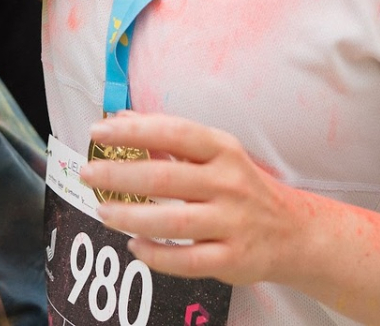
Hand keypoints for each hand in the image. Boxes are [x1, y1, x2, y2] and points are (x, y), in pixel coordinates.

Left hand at [79, 111, 309, 284]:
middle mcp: (229, 182)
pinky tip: (135, 247)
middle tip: (88, 174)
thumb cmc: (241, 187)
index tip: (98, 131)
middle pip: (165, 178)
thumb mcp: (214, 154)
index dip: (133, 131)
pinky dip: (156, 255)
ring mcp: (232, 222)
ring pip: (171, 221)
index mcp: (222, 149)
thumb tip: (120, 119)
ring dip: (129, 217)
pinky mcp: (233, 258)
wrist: (292, 232)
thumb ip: (168, 138)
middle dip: (119, 176)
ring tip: (103, 211)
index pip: (173, 133)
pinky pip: (186, 260)